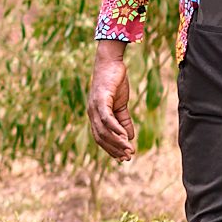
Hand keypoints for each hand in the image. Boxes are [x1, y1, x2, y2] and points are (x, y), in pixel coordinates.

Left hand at [86, 41, 136, 159]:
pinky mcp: (100, 99)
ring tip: (129, 150)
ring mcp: (94, 106)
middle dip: (114, 149)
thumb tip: (129, 137)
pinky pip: (106, 118)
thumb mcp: (121, 105)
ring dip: (117, 142)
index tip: (123, 158)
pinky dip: (115, 129)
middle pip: (101, 137)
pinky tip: (125, 137)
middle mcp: (92, 113)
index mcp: (95, 115)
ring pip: (104, 130)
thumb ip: (124, 121)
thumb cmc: (114, 83)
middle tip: (128, 157)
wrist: (110, 63)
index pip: (100, 137)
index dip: (111, 149)